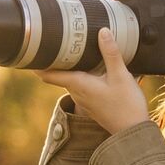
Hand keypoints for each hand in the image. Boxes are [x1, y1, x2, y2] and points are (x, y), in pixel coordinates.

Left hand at [29, 0, 152, 136]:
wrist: (132, 132)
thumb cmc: (126, 105)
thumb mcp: (120, 75)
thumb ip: (111, 53)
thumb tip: (102, 31)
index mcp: (78, 84)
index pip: (48, 75)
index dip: (37, 63)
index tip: (32, 50)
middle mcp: (77, 92)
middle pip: (58, 74)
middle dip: (54, 59)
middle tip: (52, 40)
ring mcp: (83, 99)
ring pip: (69, 79)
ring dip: (68, 66)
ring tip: (71, 48)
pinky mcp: (92, 102)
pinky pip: (80, 84)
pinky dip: (79, 73)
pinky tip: (90, 65)